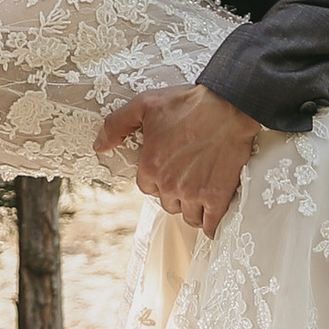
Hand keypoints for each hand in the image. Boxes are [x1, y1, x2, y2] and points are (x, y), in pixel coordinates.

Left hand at [94, 84, 260, 233]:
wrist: (228, 106)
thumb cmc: (187, 103)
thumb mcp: (144, 104)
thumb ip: (116, 125)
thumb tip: (99, 146)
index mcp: (150, 167)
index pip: (147, 188)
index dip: (159, 179)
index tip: (171, 168)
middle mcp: (169, 185)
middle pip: (168, 203)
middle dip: (176, 193)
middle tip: (189, 176)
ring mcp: (194, 193)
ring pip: (188, 216)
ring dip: (193, 208)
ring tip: (202, 193)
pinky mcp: (217, 197)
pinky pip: (210, 224)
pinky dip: (211, 224)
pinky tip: (213, 215)